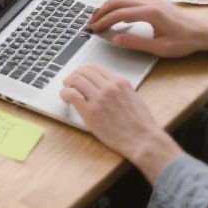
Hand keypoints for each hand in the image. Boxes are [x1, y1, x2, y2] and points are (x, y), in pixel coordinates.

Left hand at [61, 65, 182, 181]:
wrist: (143, 140)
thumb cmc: (140, 123)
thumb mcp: (132, 97)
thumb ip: (118, 89)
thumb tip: (102, 86)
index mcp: (120, 82)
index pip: (94, 68)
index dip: (82, 71)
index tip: (78, 76)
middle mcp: (109, 87)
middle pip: (83, 72)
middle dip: (73, 76)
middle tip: (69, 83)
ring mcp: (99, 98)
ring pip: (75, 80)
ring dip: (67, 84)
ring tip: (66, 91)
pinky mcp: (91, 112)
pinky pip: (71, 95)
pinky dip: (65, 94)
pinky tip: (66, 99)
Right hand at [86, 0, 207, 57]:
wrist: (206, 31)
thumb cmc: (186, 42)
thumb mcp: (161, 48)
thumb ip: (136, 43)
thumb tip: (115, 39)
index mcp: (150, 13)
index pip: (119, 14)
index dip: (104, 21)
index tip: (93, 29)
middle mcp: (149, 2)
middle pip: (118, 1)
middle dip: (101, 11)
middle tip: (90, 22)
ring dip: (108, 6)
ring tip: (98, 18)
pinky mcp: (155, 1)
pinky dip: (118, 4)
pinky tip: (115, 13)